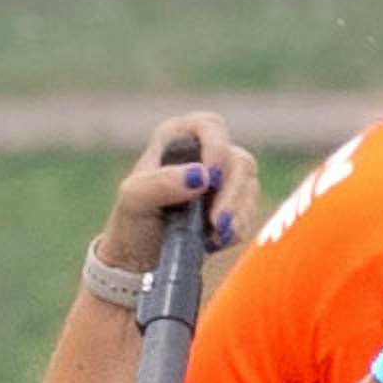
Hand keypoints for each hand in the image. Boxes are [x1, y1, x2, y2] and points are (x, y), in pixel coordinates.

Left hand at [91, 114, 262, 286]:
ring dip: (235, 214)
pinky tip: (214, 241)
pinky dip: (236, 228)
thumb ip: (161, 183)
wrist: (141, 256)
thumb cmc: (133, 220)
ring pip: (249, 186)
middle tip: (216, 222)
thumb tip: (201, 176)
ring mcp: (222, 180)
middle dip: (231, 193)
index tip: (210, 177)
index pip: (210, 126)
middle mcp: (203, 154)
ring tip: (212, 236)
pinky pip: (249, 212)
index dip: (217, 147)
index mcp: (177, 139)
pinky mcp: (233, 206)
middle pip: (238, 161)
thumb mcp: (134, 201)